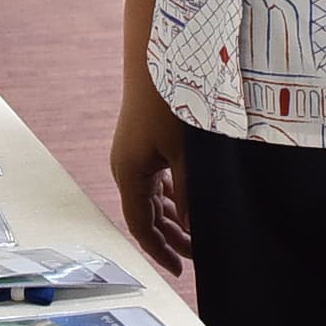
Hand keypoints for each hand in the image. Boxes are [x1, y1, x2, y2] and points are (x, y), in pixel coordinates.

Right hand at [108, 88, 192, 273]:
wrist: (159, 56)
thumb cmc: (170, 99)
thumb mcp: (187, 154)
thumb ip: (191, 194)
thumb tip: (196, 228)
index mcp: (130, 173)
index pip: (141, 226)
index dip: (160, 251)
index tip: (179, 269)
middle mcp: (127, 167)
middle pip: (147, 216)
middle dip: (171, 238)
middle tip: (198, 255)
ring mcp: (134, 155)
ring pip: (153, 199)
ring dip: (174, 218)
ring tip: (198, 234)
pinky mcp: (144, 144)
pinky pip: (156, 181)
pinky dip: (173, 197)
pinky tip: (190, 203)